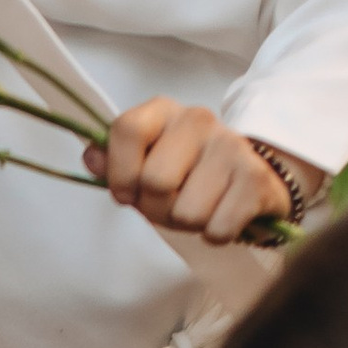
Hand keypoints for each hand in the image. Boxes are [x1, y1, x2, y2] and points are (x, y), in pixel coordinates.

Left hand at [86, 99, 295, 244]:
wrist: (251, 179)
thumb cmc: (188, 175)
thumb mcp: (146, 165)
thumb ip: (114, 163)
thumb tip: (91, 158)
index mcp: (163, 112)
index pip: (127, 130)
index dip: (120, 173)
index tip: (126, 193)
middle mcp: (198, 119)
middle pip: (155, 182)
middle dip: (157, 208)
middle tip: (171, 203)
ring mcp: (230, 146)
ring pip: (186, 212)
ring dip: (188, 224)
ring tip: (200, 208)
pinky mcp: (255, 179)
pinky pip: (217, 229)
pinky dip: (215, 234)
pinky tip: (222, 215)